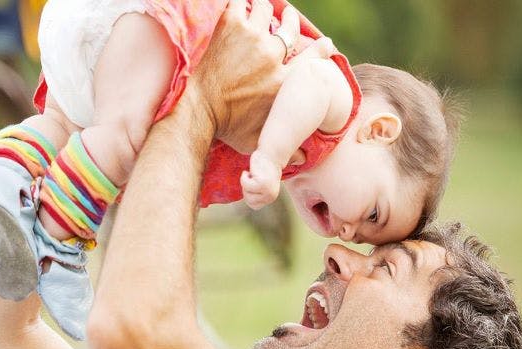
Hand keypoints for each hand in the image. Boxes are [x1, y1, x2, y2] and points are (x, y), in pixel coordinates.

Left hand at [188, 0, 336, 146]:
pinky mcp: (231, 26)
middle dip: (288, 22)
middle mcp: (274, 56)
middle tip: (282, 20)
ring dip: (262, 12)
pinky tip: (236, 11)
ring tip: (256, 15)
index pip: (314, 56)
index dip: (321, 47)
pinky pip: (240, 2)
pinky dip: (239, 5)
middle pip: (290, 27)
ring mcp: (253, 38)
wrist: (198, 112)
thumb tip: (302, 159)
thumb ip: (284, 149)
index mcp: (284, 82)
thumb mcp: (260, 142)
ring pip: (266, 10)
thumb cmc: (227, 128)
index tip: (324, 42)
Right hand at [240, 151, 281, 209]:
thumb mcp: (261, 184)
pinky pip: (245, 184)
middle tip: (254, 177)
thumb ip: (256, 193)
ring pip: (246, 193)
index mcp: (271, 198)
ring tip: (254, 174)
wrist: (271, 154)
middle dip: (247, 188)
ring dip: (245, 182)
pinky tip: (250, 171)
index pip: (253, 205)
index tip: (255, 182)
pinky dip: (244, 176)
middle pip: (249, 200)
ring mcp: (267, 191)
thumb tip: (244, 198)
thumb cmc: (263, 167)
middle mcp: (271, 196)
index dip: (250, 193)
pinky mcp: (262, 183)